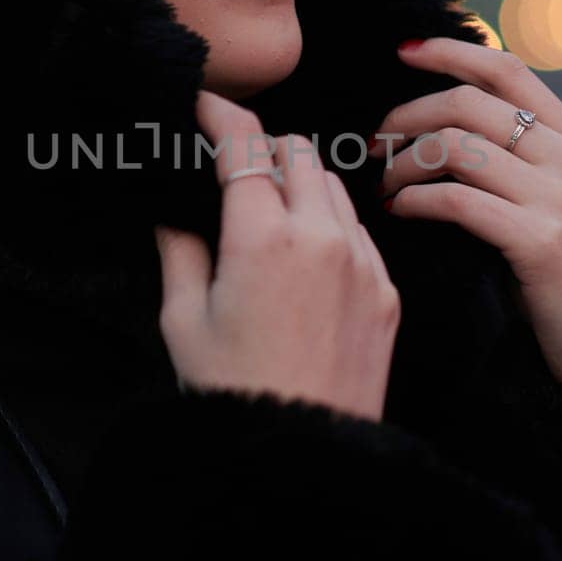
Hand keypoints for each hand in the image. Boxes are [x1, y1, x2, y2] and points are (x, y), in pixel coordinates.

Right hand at [155, 89, 400, 423]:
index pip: (245, 145)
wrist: (305, 456)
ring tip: (270, 206)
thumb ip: (179, 251)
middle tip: (235, 161)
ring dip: (302, 179)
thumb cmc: (232, 392)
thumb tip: (174, 212)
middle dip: (265, 144)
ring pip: (335, 186)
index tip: (205, 104)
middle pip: (299, 151)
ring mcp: (363, 263)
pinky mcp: (387, 292)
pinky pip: (360, 230)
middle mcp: (321, 237)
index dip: (222, 114)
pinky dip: (332, 221)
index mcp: (262, 237)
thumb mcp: (182, 321)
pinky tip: (306, 251)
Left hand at [368, 37, 561, 430]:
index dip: (449, 50)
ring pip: (455, 147)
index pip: (507, 68)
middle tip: (374, 144)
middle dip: (406, 116)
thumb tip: (446, 136)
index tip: (402, 51)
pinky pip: (456, 200)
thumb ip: (525, 165)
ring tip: (384, 187)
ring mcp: (559, 198)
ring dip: (403, 164)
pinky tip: (399, 213)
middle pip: (468, 103)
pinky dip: (414, 201)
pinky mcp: (541, 241)